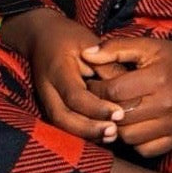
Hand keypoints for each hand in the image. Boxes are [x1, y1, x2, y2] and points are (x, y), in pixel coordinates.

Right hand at [1, 9, 125, 143]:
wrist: (42, 37)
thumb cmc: (70, 38)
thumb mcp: (90, 43)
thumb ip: (107, 66)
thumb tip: (129, 90)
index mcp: (57, 70)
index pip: (75, 95)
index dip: (96, 108)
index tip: (119, 113)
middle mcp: (47, 89)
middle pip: (63, 117)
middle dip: (89, 128)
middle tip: (115, 131)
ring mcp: (46, 100)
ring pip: (63, 125)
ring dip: (87, 134)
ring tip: (112, 135)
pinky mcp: (51, 106)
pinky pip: (65, 124)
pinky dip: (83, 132)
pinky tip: (103, 135)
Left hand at [81, 36, 171, 157]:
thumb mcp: (148, 46)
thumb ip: (116, 48)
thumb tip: (86, 55)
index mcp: (157, 78)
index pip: (114, 91)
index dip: (96, 89)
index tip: (92, 85)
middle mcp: (166, 104)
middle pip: (119, 117)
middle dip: (103, 109)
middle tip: (98, 101)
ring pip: (129, 137)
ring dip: (117, 127)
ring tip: (115, 114)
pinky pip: (145, 150)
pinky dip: (135, 142)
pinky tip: (134, 126)